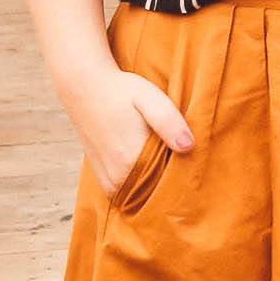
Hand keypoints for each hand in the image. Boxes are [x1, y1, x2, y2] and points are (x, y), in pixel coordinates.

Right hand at [68, 67, 193, 197]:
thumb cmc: (121, 91)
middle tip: (184, 162)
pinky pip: (130, 191)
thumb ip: (169, 123)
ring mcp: (108, 181)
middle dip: (172, 181)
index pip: (170, 184)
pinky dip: (142, 183)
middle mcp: (117, 177)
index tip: (196, 167)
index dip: (185, 177)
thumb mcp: (150, 99)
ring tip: (166, 160)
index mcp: (131, 161)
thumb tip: (189, 146)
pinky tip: (150, 164)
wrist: (83, 87)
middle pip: (157, 191)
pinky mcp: (103, 179)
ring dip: (157, 183)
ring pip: (144, 193)